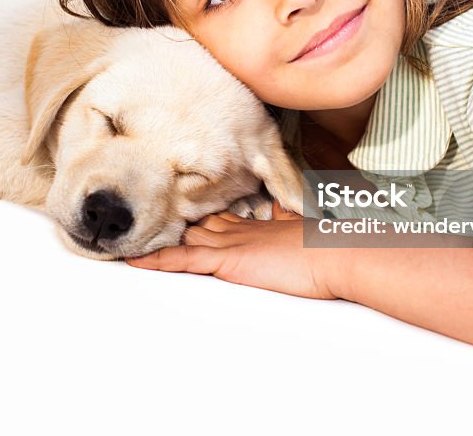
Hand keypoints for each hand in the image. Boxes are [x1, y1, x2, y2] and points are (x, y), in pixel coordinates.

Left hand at [126, 201, 341, 299]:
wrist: (339, 254)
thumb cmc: (333, 251)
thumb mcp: (311, 236)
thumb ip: (297, 223)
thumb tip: (297, 211)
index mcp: (261, 225)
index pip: (225, 218)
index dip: (206, 217)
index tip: (190, 213)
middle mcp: (242, 229)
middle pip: (202, 223)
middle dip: (179, 224)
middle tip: (151, 221)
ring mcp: (233, 242)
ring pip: (187, 237)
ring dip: (162, 238)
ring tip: (133, 237)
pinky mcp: (228, 259)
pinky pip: (184, 259)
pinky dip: (159, 260)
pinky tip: (137, 261)